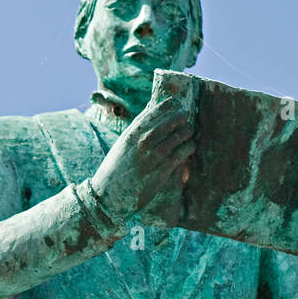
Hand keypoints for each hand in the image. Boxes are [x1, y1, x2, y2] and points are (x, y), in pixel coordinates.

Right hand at [91, 96, 194, 226]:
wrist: (107, 197)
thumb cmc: (115, 170)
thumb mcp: (122, 146)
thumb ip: (136, 129)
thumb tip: (149, 109)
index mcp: (129, 137)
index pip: (149, 116)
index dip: (164, 107)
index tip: (175, 101)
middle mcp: (140, 146)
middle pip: (163, 126)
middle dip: (176, 118)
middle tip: (186, 114)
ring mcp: (149, 160)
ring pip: (172, 140)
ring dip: (184, 133)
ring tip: (189, 130)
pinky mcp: (158, 175)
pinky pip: (177, 158)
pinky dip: (186, 149)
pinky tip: (191, 146)